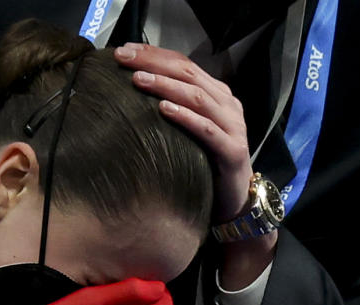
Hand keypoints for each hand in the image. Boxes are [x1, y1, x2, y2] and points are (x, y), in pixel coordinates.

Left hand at [114, 43, 277, 288]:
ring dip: (166, 86)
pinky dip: (185, 117)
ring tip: (139, 80)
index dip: (154, 54)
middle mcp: (226, 105)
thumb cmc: (205, 163)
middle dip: (154, 63)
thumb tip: (131, 92)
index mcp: (215, 94)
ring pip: (198, 97)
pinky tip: (163, 110)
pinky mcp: (233, 151)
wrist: (236, 200)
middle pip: (188, 74)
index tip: (122, 50)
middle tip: (124, 58)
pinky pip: (207, 130)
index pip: (183, 64)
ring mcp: (233, 126)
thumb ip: (171, 108)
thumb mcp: (188, 130)